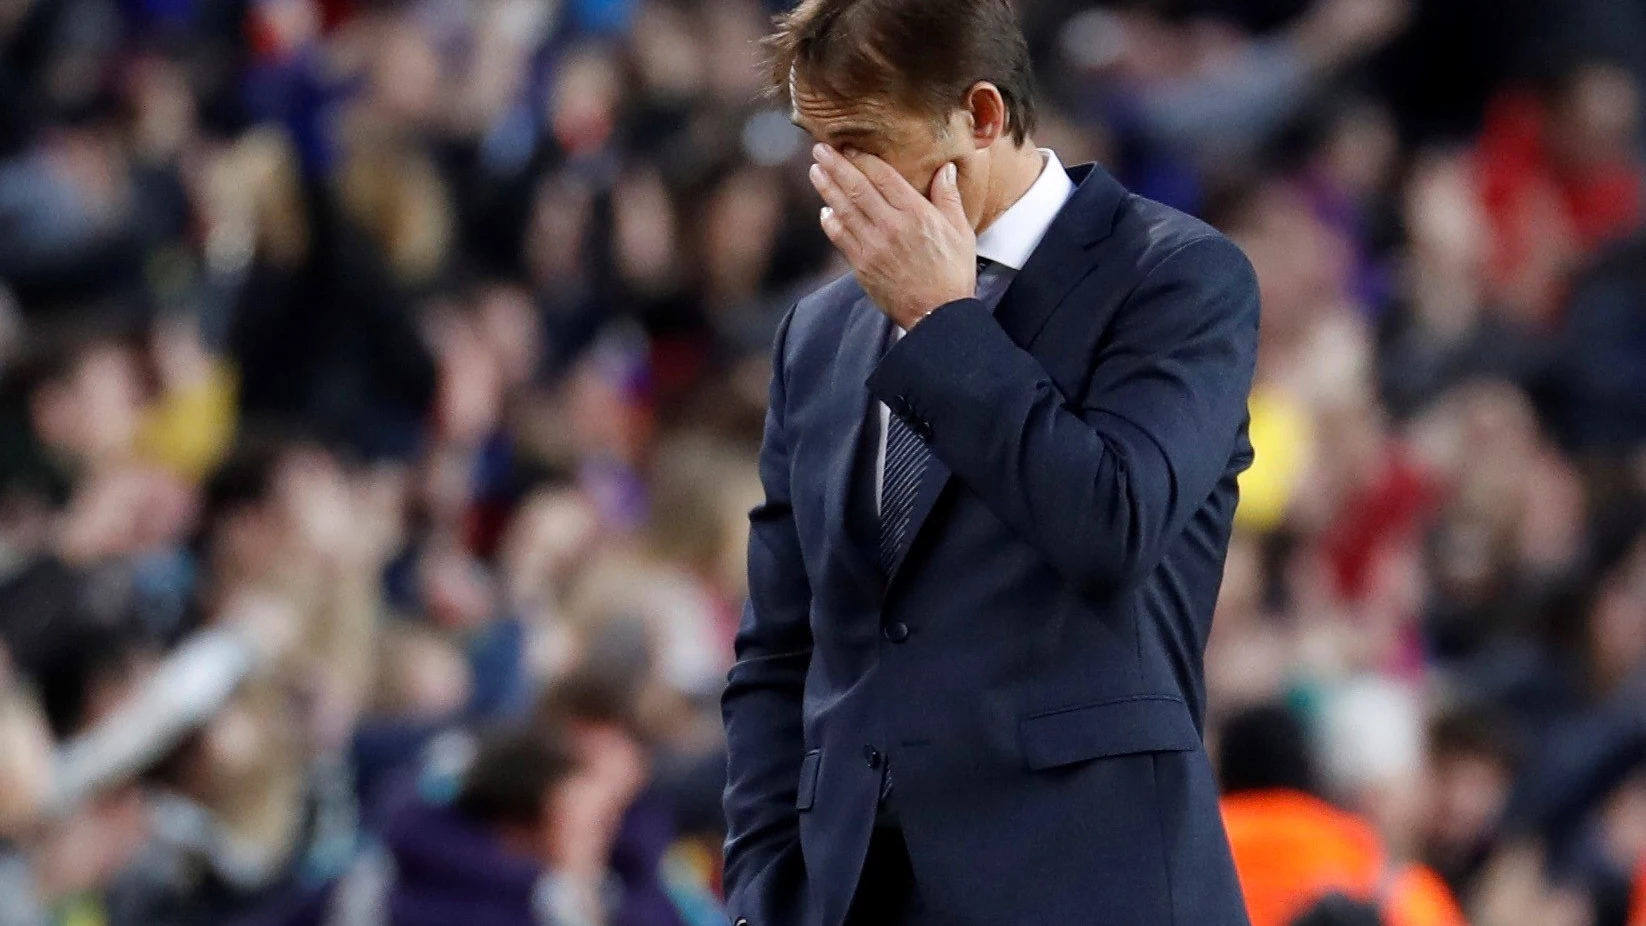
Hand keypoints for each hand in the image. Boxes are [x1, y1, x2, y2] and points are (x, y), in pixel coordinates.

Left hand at [809, 144, 974, 328]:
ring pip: (844, 210)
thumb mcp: (960, 230)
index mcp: (916, 212)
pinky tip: (825, 211)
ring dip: (827, 188)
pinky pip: (840, 238)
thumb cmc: (953, 272)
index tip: (848, 147)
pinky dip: (830, 222)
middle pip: (856, 188)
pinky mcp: (862, 266)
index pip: (882, 176)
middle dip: (836, 166)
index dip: (862, 158)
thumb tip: (946, 168)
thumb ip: (948, 197)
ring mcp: (873, 246)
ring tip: (815, 171)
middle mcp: (891, 225)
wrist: (938, 314)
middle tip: (819, 150)